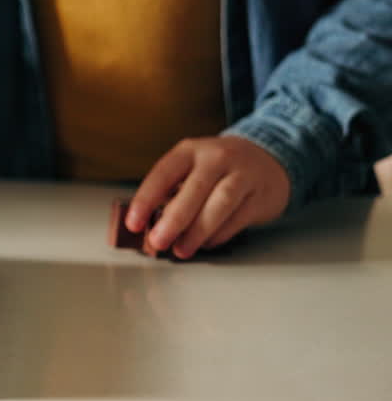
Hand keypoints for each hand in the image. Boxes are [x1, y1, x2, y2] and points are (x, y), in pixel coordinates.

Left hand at [127, 136, 290, 258]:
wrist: (267, 161)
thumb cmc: (217, 170)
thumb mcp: (190, 169)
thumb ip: (170, 193)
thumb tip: (147, 227)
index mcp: (190, 151)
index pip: (163, 173)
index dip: (146, 200)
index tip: (133, 224)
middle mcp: (217, 158)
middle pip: (194, 189)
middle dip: (173, 219)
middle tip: (158, 242)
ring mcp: (243, 174)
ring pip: (220, 204)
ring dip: (197, 231)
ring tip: (181, 250)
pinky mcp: (261, 195)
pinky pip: (237, 218)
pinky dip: (218, 235)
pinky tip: (205, 243)